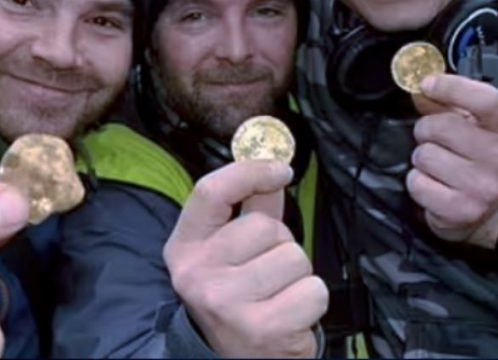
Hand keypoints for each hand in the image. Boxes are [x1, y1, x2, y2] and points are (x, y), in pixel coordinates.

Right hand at [164, 160, 327, 357]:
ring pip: (294, 258)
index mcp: (184, 248)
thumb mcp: (228, 253)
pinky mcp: (262, 328)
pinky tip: (290, 313)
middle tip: (268, 269)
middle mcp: (197, 274)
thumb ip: (250, 209)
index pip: (211, 192)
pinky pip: (313, 290)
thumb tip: (274, 168)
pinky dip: (311, 300)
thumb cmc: (236, 297)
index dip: (250, 172)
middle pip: (265, 226)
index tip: (281, 170)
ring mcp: (227, 303)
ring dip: (298, 274)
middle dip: (281, 243)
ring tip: (278, 293)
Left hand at [407, 74, 497, 248]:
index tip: (428, 84)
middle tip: (434, 139)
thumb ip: (445, 103)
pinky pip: (417, 182)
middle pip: (444, 126)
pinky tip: (435, 184)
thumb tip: (421, 88)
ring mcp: (484, 187)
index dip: (453, 88)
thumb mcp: (471, 127)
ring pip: (425, 155)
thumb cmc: (476, 162)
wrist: (485, 210)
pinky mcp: (461, 210)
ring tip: (438, 165)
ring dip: (422, 158)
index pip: (486, 100)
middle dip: (427, 129)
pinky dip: (418, 182)